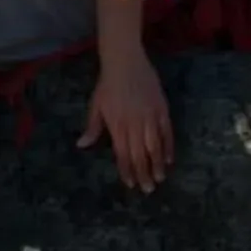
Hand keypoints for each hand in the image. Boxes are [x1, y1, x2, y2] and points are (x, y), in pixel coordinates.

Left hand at [78, 45, 175, 191]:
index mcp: (116, 125)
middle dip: (143, 173)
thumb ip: (93, 127)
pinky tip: (169, 159)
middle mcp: (133, 124)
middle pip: (139, 154)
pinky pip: (167, 132)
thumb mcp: (96, 105)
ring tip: (159, 179)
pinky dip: (168, 146)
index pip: (122, 153)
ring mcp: (149, 116)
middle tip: (148, 189)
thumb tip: (82, 145)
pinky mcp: (161, 109)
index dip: (126, 170)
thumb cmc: (108, 84)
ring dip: (157, 164)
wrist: (125, 60)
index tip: (130, 183)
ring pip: (154, 146)